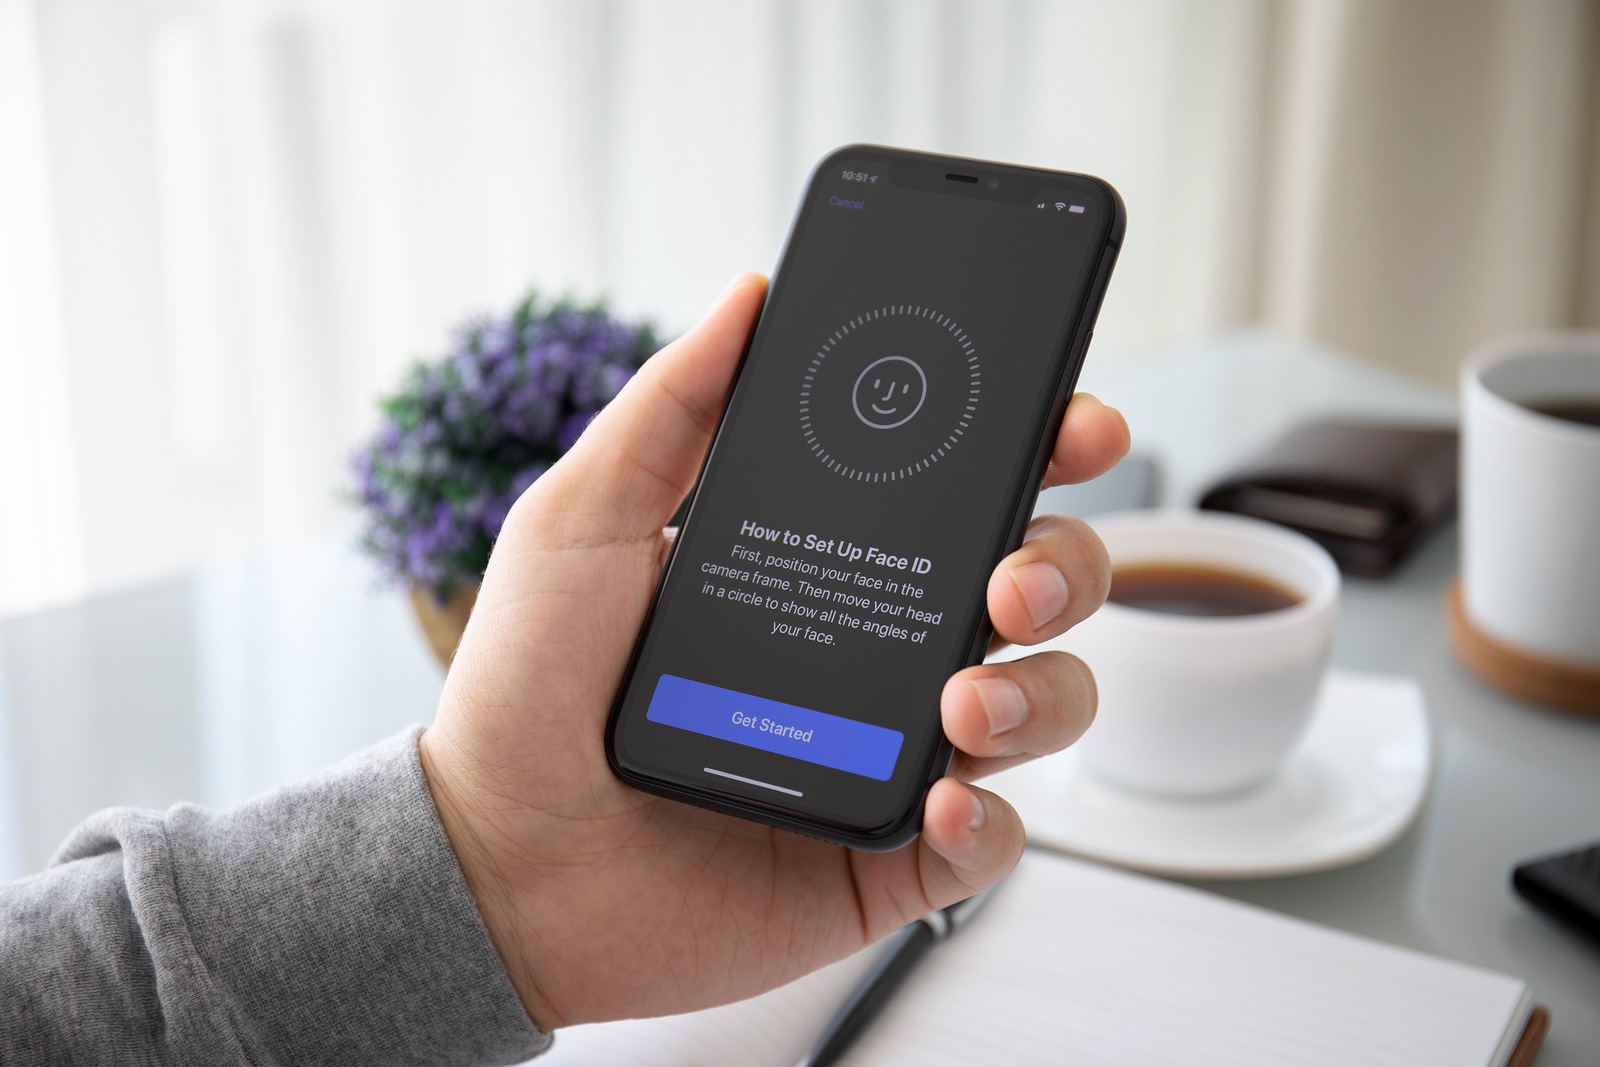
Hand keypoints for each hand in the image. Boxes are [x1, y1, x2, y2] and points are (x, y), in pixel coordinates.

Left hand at [419, 274, 1128, 1028]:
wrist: (498, 862)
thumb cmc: (527, 686)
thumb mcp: (581, 520)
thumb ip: (671, 407)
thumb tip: (751, 293)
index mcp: (826, 555)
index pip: (964, 487)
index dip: (1039, 448)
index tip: (1070, 422)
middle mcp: (877, 645)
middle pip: (1036, 583)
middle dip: (1063, 563)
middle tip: (1012, 575)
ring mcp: (891, 751)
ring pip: (1043, 701)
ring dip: (1042, 690)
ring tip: (965, 699)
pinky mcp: (889, 854)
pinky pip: (990, 836)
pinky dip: (989, 817)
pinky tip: (942, 798)